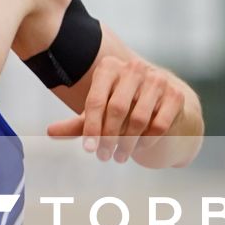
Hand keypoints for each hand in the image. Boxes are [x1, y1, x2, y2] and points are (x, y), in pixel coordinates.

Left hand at [46, 56, 191, 162]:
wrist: (161, 104)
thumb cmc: (122, 108)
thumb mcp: (99, 114)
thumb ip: (77, 124)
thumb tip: (49, 132)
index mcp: (109, 67)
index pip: (96, 100)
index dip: (91, 127)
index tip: (89, 150)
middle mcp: (134, 68)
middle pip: (117, 109)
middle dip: (109, 137)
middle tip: (103, 157)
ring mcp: (157, 80)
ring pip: (139, 119)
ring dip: (127, 143)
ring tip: (118, 157)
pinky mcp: (175, 95)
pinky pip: (159, 125)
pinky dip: (147, 141)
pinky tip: (139, 149)